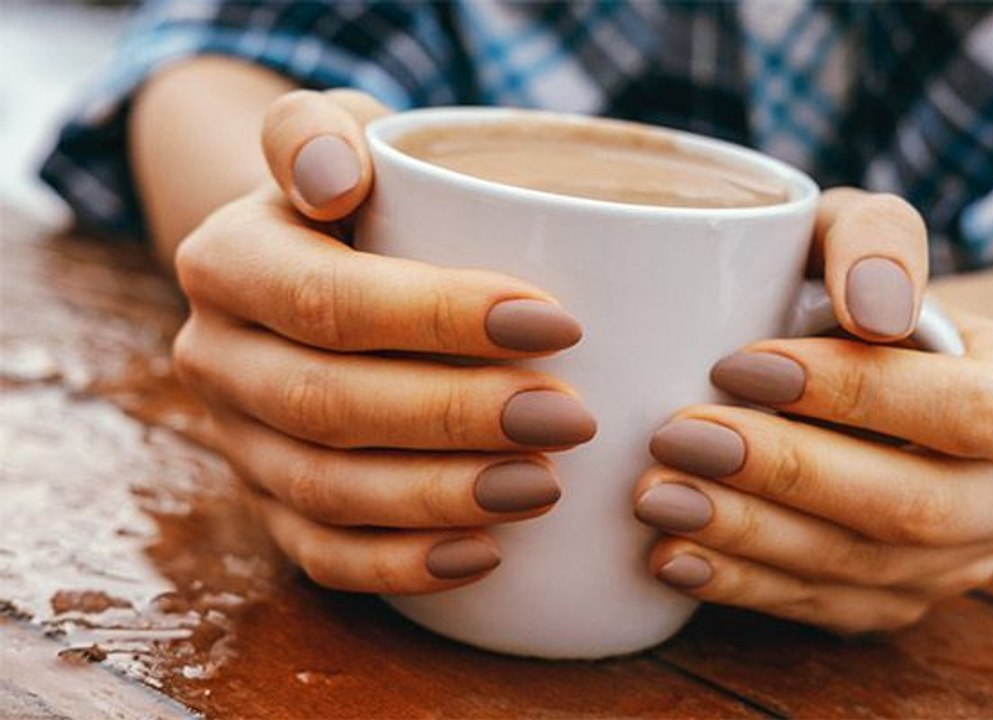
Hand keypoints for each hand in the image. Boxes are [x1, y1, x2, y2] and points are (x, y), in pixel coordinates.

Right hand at [173, 90, 594, 594]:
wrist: (310, 262)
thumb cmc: (355, 194)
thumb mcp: (336, 134)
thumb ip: (318, 130)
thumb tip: (330, 177)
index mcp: (227, 262)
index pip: (329, 300)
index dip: (440, 318)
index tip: (558, 324)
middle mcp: (216, 357)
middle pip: (327, 404)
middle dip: (454, 418)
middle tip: (567, 419)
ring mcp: (236, 440)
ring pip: (324, 491)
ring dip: (437, 497)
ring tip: (542, 486)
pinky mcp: (267, 501)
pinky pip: (321, 552)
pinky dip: (401, 565)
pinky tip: (485, 555)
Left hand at [633, 189, 992, 633]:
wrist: (885, 371)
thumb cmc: (870, 290)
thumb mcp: (874, 232)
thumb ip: (878, 241)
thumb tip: (874, 311)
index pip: (970, 410)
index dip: (855, 393)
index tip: (736, 362)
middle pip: (913, 506)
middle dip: (786, 473)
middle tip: (677, 438)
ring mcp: (963, 563)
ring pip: (861, 567)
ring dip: (748, 535)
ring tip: (656, 495)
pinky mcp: (899, 602)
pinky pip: (824, 607)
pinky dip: (741, 583)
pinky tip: (672, 555)